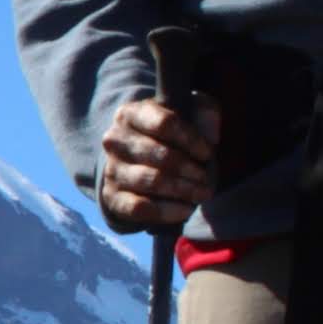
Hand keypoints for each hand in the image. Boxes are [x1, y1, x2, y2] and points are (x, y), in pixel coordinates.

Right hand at [94, 95, 221, 235]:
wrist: (138, 162)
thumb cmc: (169, 134)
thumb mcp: (189, 112)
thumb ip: (205, 112)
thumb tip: (211, 135)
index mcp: (131, 113)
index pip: (165, 124)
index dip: (191, 140)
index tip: (207, 153)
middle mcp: (115, 140)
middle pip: (160, 155)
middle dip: (190, 169)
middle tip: (207, 178)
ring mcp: (111, 169)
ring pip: (152, 181)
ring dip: (183, 189)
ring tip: (202, 193)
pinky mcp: (112, 196)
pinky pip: (139, 207)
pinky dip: (167, 211)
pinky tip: (186, 209)